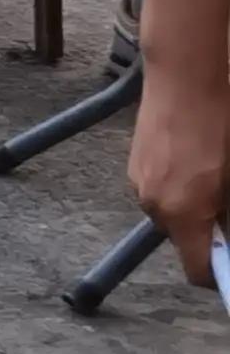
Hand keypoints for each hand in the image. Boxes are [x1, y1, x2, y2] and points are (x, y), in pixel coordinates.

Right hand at [132, 66, 229, 282]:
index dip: (219, 274)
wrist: (183, 79)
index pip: (197, 270)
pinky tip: (191, 162)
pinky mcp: (134, 162)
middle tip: (226, 208)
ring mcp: (138, 181)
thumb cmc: (219, 129)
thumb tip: (227, 236)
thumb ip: (228, 218)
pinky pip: (160, 191)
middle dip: (206, 234)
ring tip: (209, 179)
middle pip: (182, 241)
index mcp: (181, 214)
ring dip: (191, 209)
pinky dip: (177, 188)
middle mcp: (152, 204)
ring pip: (171, 214)